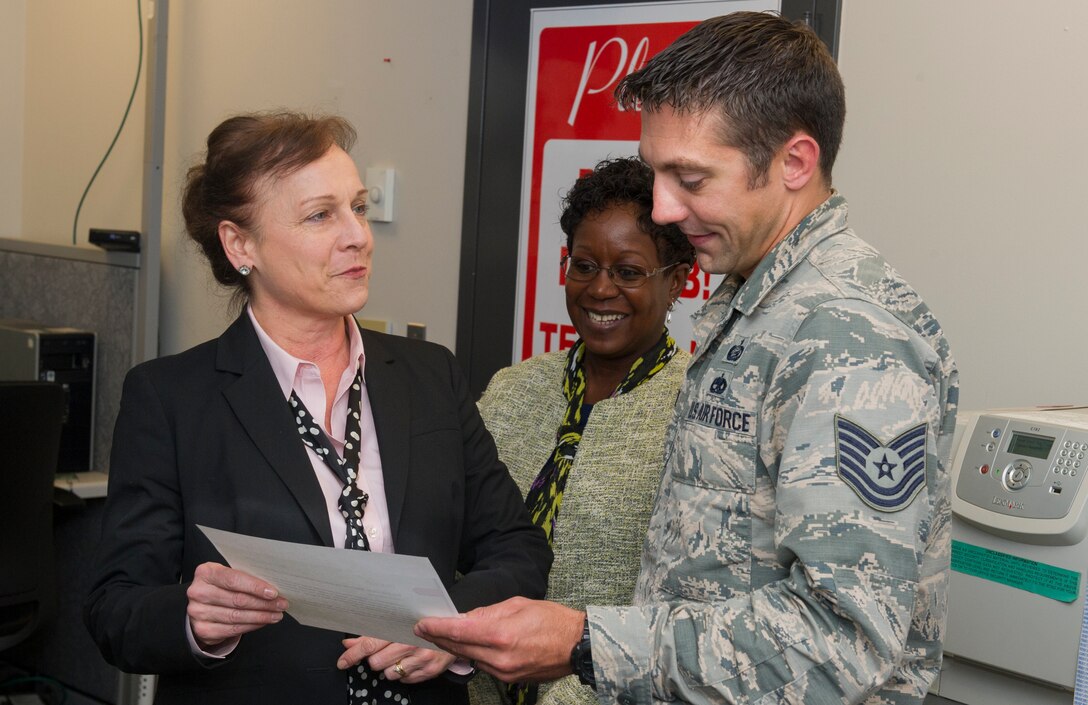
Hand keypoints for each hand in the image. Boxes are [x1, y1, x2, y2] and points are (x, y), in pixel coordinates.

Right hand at [186, 562, 287, 648]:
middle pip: (238, 600)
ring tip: (276, 615)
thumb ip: (245, 578)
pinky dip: (251, 626)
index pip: (234, 580)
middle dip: (264, 603)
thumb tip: (273, 587)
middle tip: (281, 604)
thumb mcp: (228, 576)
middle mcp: (198, 592)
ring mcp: (198, 612)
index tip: (274, 592)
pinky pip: (232, 629)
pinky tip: (263, 622)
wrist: (201, 606)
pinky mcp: (203, 630)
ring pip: (237, 616)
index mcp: (206, 573)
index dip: (255, 587)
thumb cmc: (220, 587)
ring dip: (261, 616)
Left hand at [337, 636, 456, 683]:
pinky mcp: (428, 671)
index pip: (370, 644)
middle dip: (377, 660)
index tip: (342, 662)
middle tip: (387, 652)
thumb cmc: (424, 625)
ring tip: (401, 656)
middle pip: (376, 663)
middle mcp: (411, 644)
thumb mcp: (398, 625)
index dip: (353, 655)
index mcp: (400, 629)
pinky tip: (410, 662)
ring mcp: (421, 659)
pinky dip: (404, 673)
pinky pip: (404, 680)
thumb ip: (372, 635)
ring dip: (390, 668)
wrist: (455, 630)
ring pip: (389, 674)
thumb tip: (349, 643)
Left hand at [414, 597, 583, 682]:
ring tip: (444, 635)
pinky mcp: (509, 679)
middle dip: (440, 639)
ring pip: (470, 659)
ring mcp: (504, 672)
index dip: (437, 628)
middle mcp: (500, 657)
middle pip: (459, 649)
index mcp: (501, 634)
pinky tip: (471, 646)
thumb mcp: (518, 604)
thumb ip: (487, 612)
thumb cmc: (552, 620)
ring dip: (456, 648)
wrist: (576, 645)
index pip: (459, 632)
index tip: (422, 624)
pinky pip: (484, 666)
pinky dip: (474, 655)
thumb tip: (464, 617)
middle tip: (424, 629)